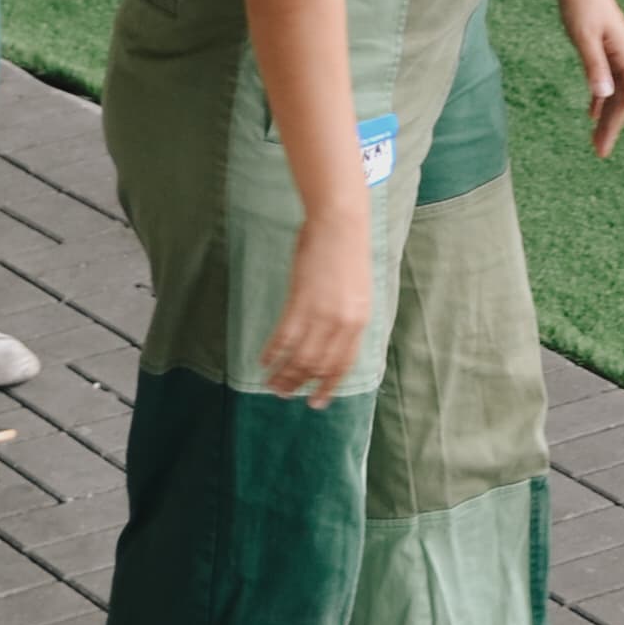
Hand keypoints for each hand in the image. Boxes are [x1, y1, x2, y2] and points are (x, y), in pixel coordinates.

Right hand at [259, 196, 374, 404]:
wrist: (340, 222)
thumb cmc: (347, 252)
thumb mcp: (357, 291)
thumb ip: (347, 318)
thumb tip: (332, 342)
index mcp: (360, 321)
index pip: (343, 364)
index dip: (328, 386)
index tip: (315, 402)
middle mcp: (343, 323)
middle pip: (319, 365)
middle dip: (299, 384)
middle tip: (283, 395)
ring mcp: (322, 313)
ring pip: (300, 357)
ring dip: (284, 374)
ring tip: (270, 385)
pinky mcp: (301, 301)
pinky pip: (284, 337)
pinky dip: (273, 352)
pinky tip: (263, 360)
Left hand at [559, 0, 623, 156]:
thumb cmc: (580, 3)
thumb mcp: (584, 37)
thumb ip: (594, 65)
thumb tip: (604, 96)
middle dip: (615, 126)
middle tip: (601, 152)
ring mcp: (615, 52)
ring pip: (615, 92)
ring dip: (606, 116)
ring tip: (595, 143)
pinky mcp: (604, 48)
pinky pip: (606, 80)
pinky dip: (599, 98)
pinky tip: (591, 114)